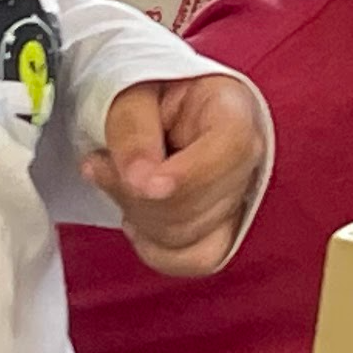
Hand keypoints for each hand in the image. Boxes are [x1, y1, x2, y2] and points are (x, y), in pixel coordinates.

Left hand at [84, 74, 269, 278]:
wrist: (155, 108)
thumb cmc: (148, 95)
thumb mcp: (130, 92)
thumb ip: (132, 131)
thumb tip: (139, 180)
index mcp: (235, 110)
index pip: (232, 149)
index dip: (186, 175)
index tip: (142, 182)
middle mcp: (251, 159)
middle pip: (203, 204)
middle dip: (139, 195)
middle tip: (101, 166)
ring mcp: (243, 199)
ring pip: (193, 236)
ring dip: (140, 216)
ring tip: (119, 183)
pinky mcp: (227, 231)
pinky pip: (196, 260)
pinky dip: (157, 247)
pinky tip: (140, 218)